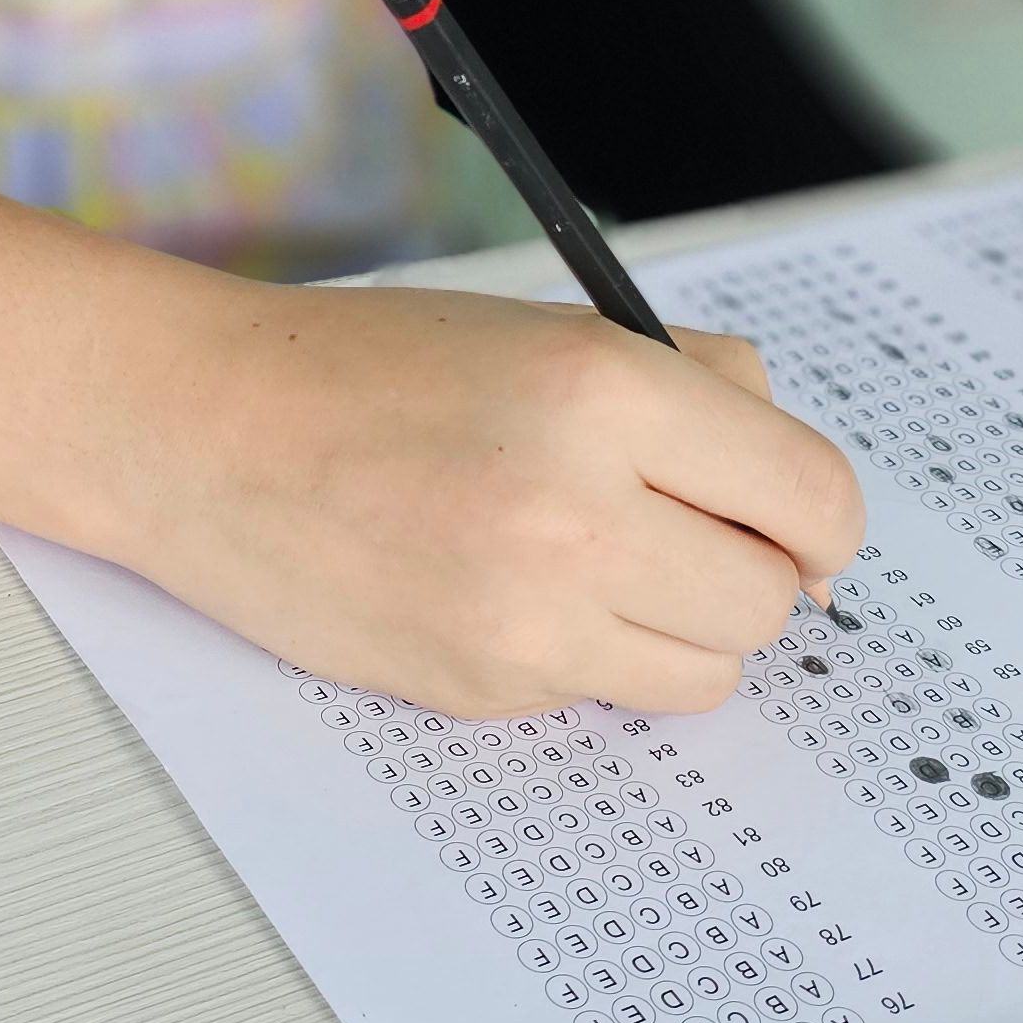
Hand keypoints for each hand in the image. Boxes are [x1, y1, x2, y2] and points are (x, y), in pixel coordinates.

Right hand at [150, 285, 865, 717]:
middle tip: (681, 534)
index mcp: (605, 391)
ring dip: (682, 628)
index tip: (796, 523)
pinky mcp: (483, 687)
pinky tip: (510, 590)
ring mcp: (529, 614)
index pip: (811, 496)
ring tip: (602, 568)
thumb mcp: (547, 328)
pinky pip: (604, 695)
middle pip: (770, 600)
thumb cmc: (368, 369)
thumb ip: (690, 386)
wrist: (205, 431)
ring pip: (708, 671)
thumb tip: (798, 490)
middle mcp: (577, 508)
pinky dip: (588, 655)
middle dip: (745, 570)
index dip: (818, 519)